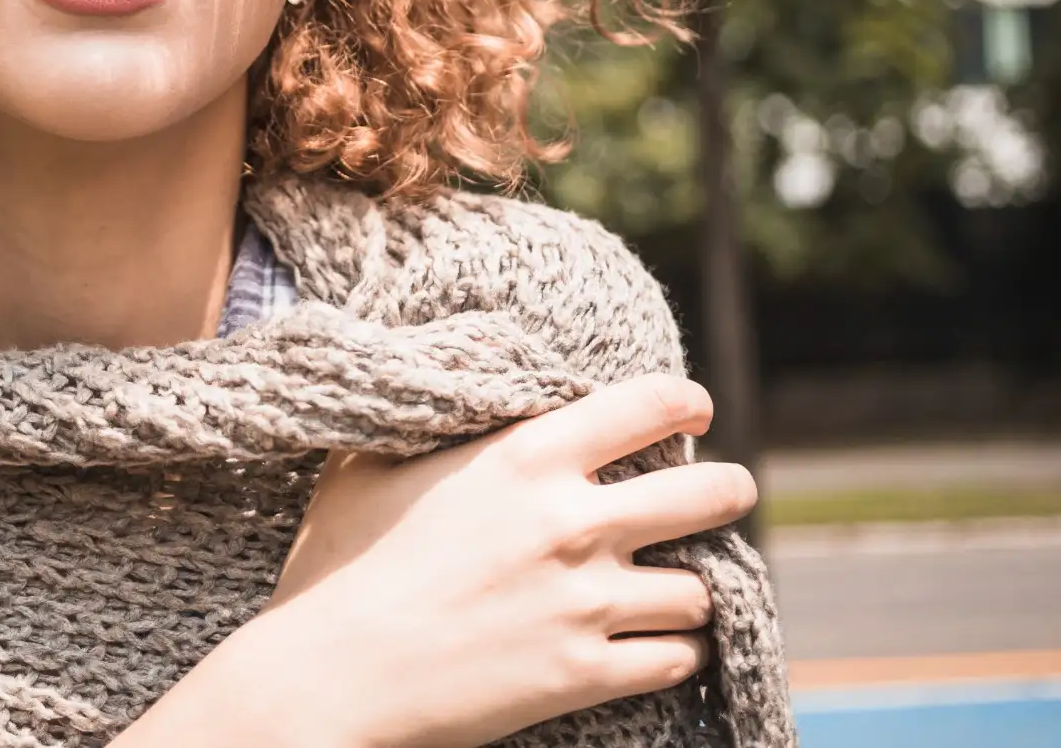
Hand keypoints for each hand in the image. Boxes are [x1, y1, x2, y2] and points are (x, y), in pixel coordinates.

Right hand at [243, 374, 754, 747]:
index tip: (695, 407)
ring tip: (679, 584)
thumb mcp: (370, 466)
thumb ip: (422, 425)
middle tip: (728, 489)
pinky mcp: (584, 674)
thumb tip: (431, 386)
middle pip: (707, 493)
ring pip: (698, 587)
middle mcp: (573, 523)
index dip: (685, 400)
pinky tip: (659, 645)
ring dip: (691, 585)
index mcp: (526, 457)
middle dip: (728, 488)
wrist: (332, 673)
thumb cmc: (338, 563)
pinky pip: (676, 658)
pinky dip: (676, 651)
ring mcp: (586, 603)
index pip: (645, 405)